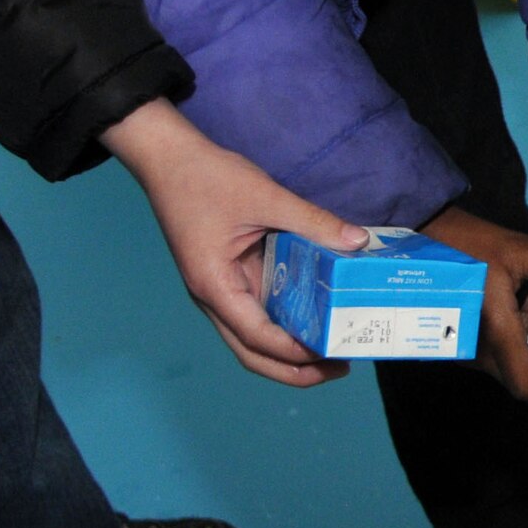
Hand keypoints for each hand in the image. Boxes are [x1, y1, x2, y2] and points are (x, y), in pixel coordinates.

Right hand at [103, 98, 368, 386]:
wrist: (170, 158)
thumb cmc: (207, 178)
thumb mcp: (265, 196)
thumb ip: (312, 221)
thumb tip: (357, 241)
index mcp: (215, 286)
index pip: (256, 336)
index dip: (293, 352)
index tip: (330, 356)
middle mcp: (214, 297)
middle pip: (252, 352)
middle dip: (294, 369)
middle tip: (338, 369)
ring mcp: (219, 288)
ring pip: (253, 336)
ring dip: (288, 349)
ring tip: (331, 350)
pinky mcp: (227, 274)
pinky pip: (256, 308)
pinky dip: (283, 320)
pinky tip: (312, 313)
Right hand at [424, 205, 527, 407]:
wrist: (425, 237)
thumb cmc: (471, 243)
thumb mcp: (522, 249)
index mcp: (496, 332)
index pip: (527, 385)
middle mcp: (478, 350)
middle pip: (522, 376)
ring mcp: (466, 350)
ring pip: (509, 365)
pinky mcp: (459, 342)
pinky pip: (495, 353)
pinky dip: (514, 337)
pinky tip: (516, 303)